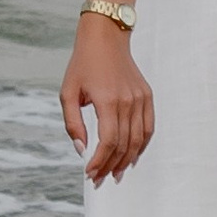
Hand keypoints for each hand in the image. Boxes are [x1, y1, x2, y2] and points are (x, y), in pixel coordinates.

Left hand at [61, 16, 153, 182]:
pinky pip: (148, 128)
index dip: (99, 161)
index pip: (108, 141)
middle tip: (98, 179)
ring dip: (126, 160)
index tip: (89, 173)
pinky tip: (131, 157)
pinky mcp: (147, 96)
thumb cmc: (83, 65)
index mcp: (108, 100)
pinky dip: (141, 146)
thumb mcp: (68, 92)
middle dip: (110, 166)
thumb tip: (81, 149)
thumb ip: (73, 124)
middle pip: (123, 145)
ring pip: (138, 140)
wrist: (106, 38)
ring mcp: (141, 99)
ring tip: (114, 173)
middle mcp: (128, 101)